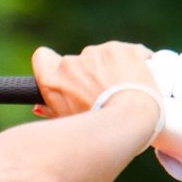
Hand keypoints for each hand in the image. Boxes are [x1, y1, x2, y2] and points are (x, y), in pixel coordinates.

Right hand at [31, 42, 157, 118]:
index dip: (53, 63)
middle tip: (106, 94)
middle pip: (79, 62)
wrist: (129, 123)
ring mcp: (96, 53)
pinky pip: (131, 52)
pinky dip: (136, 62)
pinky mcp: (121, 49)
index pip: (43, 57)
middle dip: (90, 74)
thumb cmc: (96, 132)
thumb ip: (52, 111)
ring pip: (105, 57)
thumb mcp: (68, 124)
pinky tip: (142, 80)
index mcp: (52, 81)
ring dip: (113, 69)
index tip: (66, 75)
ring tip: (127, 92)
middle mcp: (70, 63)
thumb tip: (40, 107)